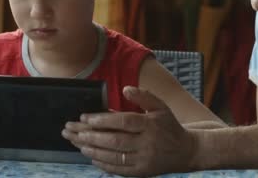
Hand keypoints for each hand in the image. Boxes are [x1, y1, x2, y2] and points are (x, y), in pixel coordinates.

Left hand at [63, 86, 195, 176]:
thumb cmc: (169, 125)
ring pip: (114, 156)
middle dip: (90, 136)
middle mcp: (147, 143)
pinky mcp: (141, 172)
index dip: (103, 120)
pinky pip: (119, 169)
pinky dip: (103, 164)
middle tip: (72, 131)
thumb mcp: (161, 106)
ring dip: (92, 150)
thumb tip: (125, 89)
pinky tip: (91, 156)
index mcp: (151, 124)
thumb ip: (144, 96)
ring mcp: (144, 160)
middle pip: (115, 141)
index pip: (124, 121)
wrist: (185, 152)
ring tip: (77, 142)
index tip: (85, 117)